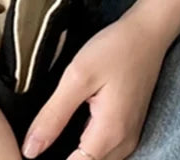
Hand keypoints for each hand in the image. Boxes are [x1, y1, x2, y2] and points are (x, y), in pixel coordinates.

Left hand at [20, 7, 171, 159]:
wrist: (149, 32)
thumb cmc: (115, 48)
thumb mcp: (78, 76)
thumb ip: (53, 115)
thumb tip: (30, 150)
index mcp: (110, 134)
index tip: (33, 151)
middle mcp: (123, 143)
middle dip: (62, 157)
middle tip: (40, 137)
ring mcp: (129, 137)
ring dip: (75, 154)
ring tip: (52, 132)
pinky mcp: (129, 128)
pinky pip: (104, 150)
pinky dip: (86, 146)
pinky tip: (71, 129)